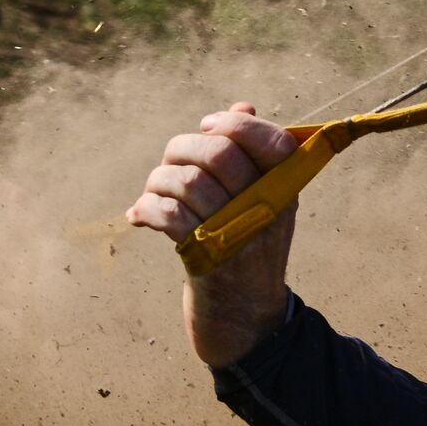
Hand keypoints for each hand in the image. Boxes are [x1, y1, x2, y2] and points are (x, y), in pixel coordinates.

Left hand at [126, 102, 298, 366]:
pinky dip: (146, 209)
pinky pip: (168, 216)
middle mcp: (269, 209)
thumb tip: (243, 108)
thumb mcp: (262, 201)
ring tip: (153, 193)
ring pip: (188, 182)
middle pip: (220, 153)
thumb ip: (253, 155)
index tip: (207, 126)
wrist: (245, 318)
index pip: (270, 138)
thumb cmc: (248, 249)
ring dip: (158, 181)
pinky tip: (140, 215)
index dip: (231, 124)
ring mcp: (240, 236)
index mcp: (286, 189)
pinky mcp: (209, 261)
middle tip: (170, 164)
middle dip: (182, 148)